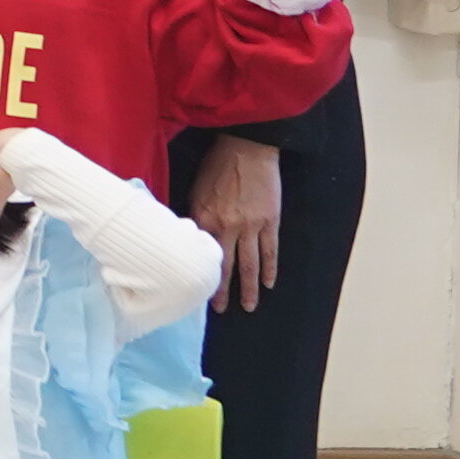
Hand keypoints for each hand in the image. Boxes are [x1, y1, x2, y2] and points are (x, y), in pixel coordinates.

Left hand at [188, 134, 285, 308]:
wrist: (246, 148)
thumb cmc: (216, 166)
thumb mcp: (195, 190)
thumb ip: (195, 217)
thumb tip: (189, 239)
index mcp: (204, 218)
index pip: (201, 255)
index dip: (200, 274)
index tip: (195, 291)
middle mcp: (227, 226)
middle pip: (225, 265)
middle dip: (222, 290)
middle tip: (220, 310)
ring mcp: (251, 226)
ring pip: (250, 264)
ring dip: (249, 288)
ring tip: (249, 306)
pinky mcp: (270, 221)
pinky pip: (270, 251)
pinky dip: (270, 269)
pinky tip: (269, 283)